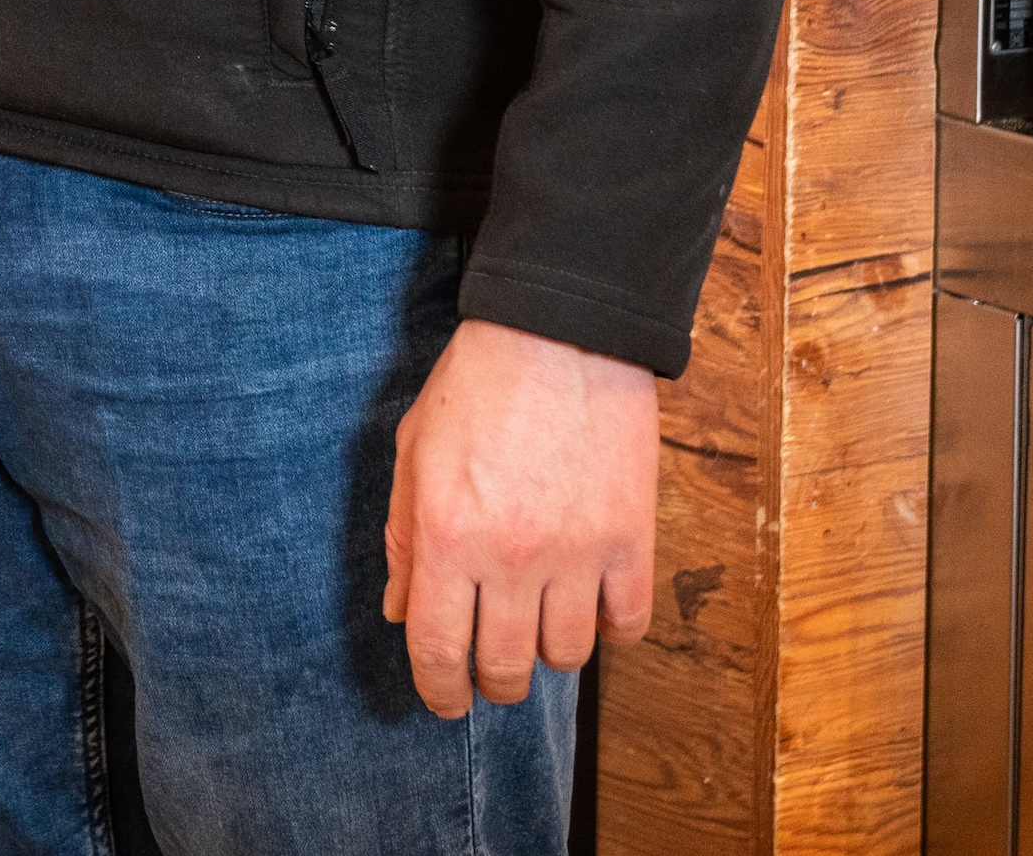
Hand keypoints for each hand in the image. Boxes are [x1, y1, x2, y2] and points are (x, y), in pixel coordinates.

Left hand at [377, 319, 656, 720]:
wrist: (561, 331)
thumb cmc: (477, 386)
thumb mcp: (413, 452)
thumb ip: (401, 538)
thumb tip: (400, 612)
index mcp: (447, 536)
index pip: (438, 651)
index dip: (439, 692)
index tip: (446, 701)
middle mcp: (510, 556)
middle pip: (506, 668)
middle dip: (494, 681)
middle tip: (494, 667)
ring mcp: (577, 552)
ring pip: (567, 656)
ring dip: (549, 652)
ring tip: (541, 622)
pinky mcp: (631, 539)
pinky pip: (626, 625)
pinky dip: (608, 629)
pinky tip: (591, 603)